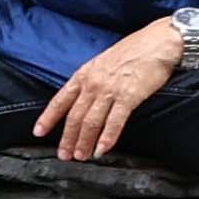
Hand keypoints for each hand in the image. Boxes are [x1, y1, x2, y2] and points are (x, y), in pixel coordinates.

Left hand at [41, 21, 184, 162]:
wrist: (159, 42)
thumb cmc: (134, 50)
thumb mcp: (103, 62)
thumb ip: (91, 79)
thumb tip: (84, 97)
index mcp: (84, 74)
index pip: (60, 100)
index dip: (48, 118)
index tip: (38, 132)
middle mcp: (92, 84)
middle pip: (74, 116)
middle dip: (67, 138)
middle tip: (64, 155)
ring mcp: (110, 90)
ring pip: (91, 122)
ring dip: (84, 142)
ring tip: (81, 156)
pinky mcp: (129, 97)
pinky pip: (115, 121)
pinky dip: (107, 138)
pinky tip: (102, 150)